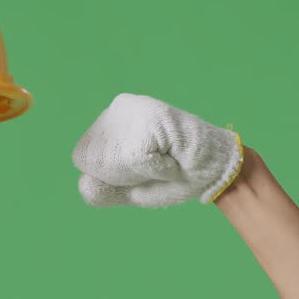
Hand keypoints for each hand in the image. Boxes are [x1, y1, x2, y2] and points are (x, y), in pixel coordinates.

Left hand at [71, 92, 243, 207]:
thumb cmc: (173, 179)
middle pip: (96, 161)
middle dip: (127, 176)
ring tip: (165, 159)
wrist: (214, 174)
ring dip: (143, 172)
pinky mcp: (152, 116)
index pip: (83, 160)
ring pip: (115, 159)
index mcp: (107, 123)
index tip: (142, 168)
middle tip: (157, 164)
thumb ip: (102, 191)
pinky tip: (173, 157)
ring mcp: (135, 108)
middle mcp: (117, 109)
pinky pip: (137, 158)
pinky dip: (157, 169)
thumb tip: (83, 184)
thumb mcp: (130, 189)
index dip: (113, 177)